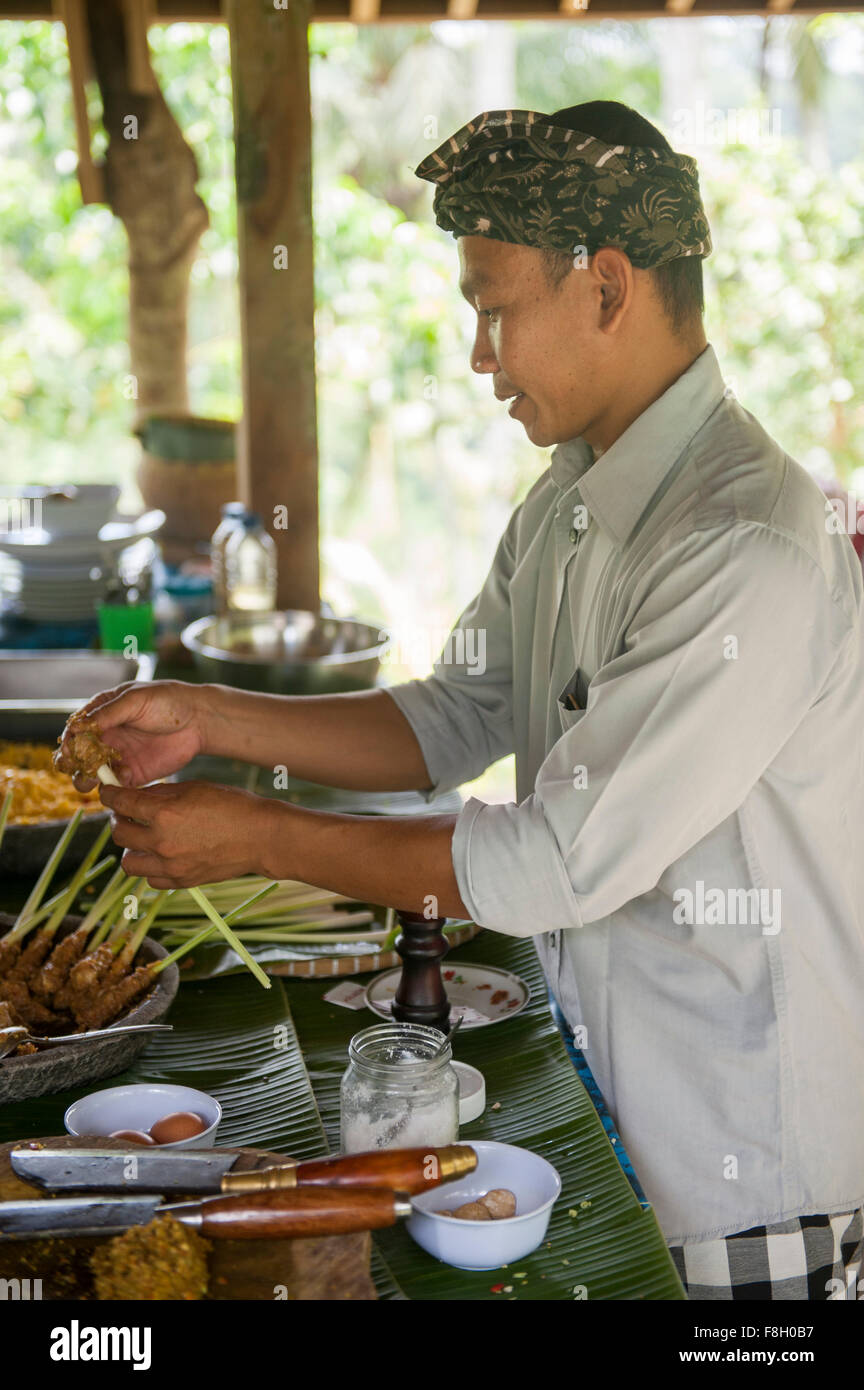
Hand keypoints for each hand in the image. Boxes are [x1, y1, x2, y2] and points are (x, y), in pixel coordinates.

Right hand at [63, 681, 210, 790]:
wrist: (198, 720)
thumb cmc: (167, 700)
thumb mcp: (135, 700)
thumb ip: (108, 713)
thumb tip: (77, 727)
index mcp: (102, 714)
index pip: (75, 730)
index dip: (68, 741)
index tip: (68, 750)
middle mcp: (105, 737)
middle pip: (77, 756)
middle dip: (72, 764)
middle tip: (78, 767)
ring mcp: (118, 757)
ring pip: (91, 774)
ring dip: (87, 778)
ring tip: (96, 776)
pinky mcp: (133, 774)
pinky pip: (115, 785)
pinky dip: (114, 785)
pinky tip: (126, 774)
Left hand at [100, 780, 270, 887]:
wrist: (261, 837)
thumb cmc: (233, 805)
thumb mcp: (194, 788)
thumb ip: (162, 793)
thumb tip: (138, 795)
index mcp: (164, 814)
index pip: (121, 803)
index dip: (110, 795)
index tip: (108, 792)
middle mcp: (162, 842)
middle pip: (119, 834)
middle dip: (119, 820)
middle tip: (128, 814)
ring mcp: (171, 866)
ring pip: (128, 862)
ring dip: (130, 848)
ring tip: (142, 838)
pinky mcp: (181, 881)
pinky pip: (151, 879)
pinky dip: (150, 867)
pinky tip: (161, 854)